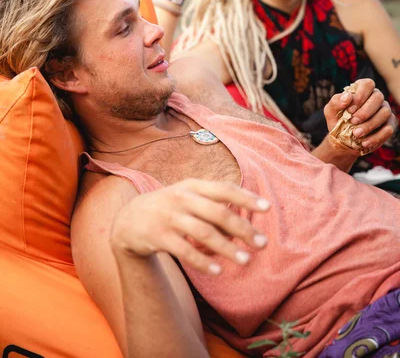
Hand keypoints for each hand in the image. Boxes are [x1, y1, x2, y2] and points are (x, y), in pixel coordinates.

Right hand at [110, 178, 268, 275]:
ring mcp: (168, 217)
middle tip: (262, 244)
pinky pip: (184, 251)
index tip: (268, 208)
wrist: (128, 219)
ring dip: (227, 248)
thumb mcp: (188, 197)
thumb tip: (244, 224)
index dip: (246, 197)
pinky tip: (217, 270)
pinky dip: (202, 261)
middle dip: (242, 228)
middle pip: (217, 212)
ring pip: (203, 233)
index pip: (224, 189)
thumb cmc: (169, 208)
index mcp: (192, 186)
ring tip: (246, 261)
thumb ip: (213, 206)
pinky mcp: (157, 236)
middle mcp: (181, 198)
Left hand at [324, 78, 396, 152]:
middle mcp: (376, 98)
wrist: (342, 140)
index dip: (360, 96)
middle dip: (365, 111)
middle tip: (353, 121)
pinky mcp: (389, 125)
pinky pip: (388, 129)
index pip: (367, 84)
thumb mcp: (330, 110)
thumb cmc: (337, 120)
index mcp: (362, 90)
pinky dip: (376, 137)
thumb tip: (348, 97)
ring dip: (370, 125)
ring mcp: (384, 111)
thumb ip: (336, 101)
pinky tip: (364, 143)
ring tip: (356, 133)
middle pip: (378, 97)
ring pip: (385, 113)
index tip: (350, 110)